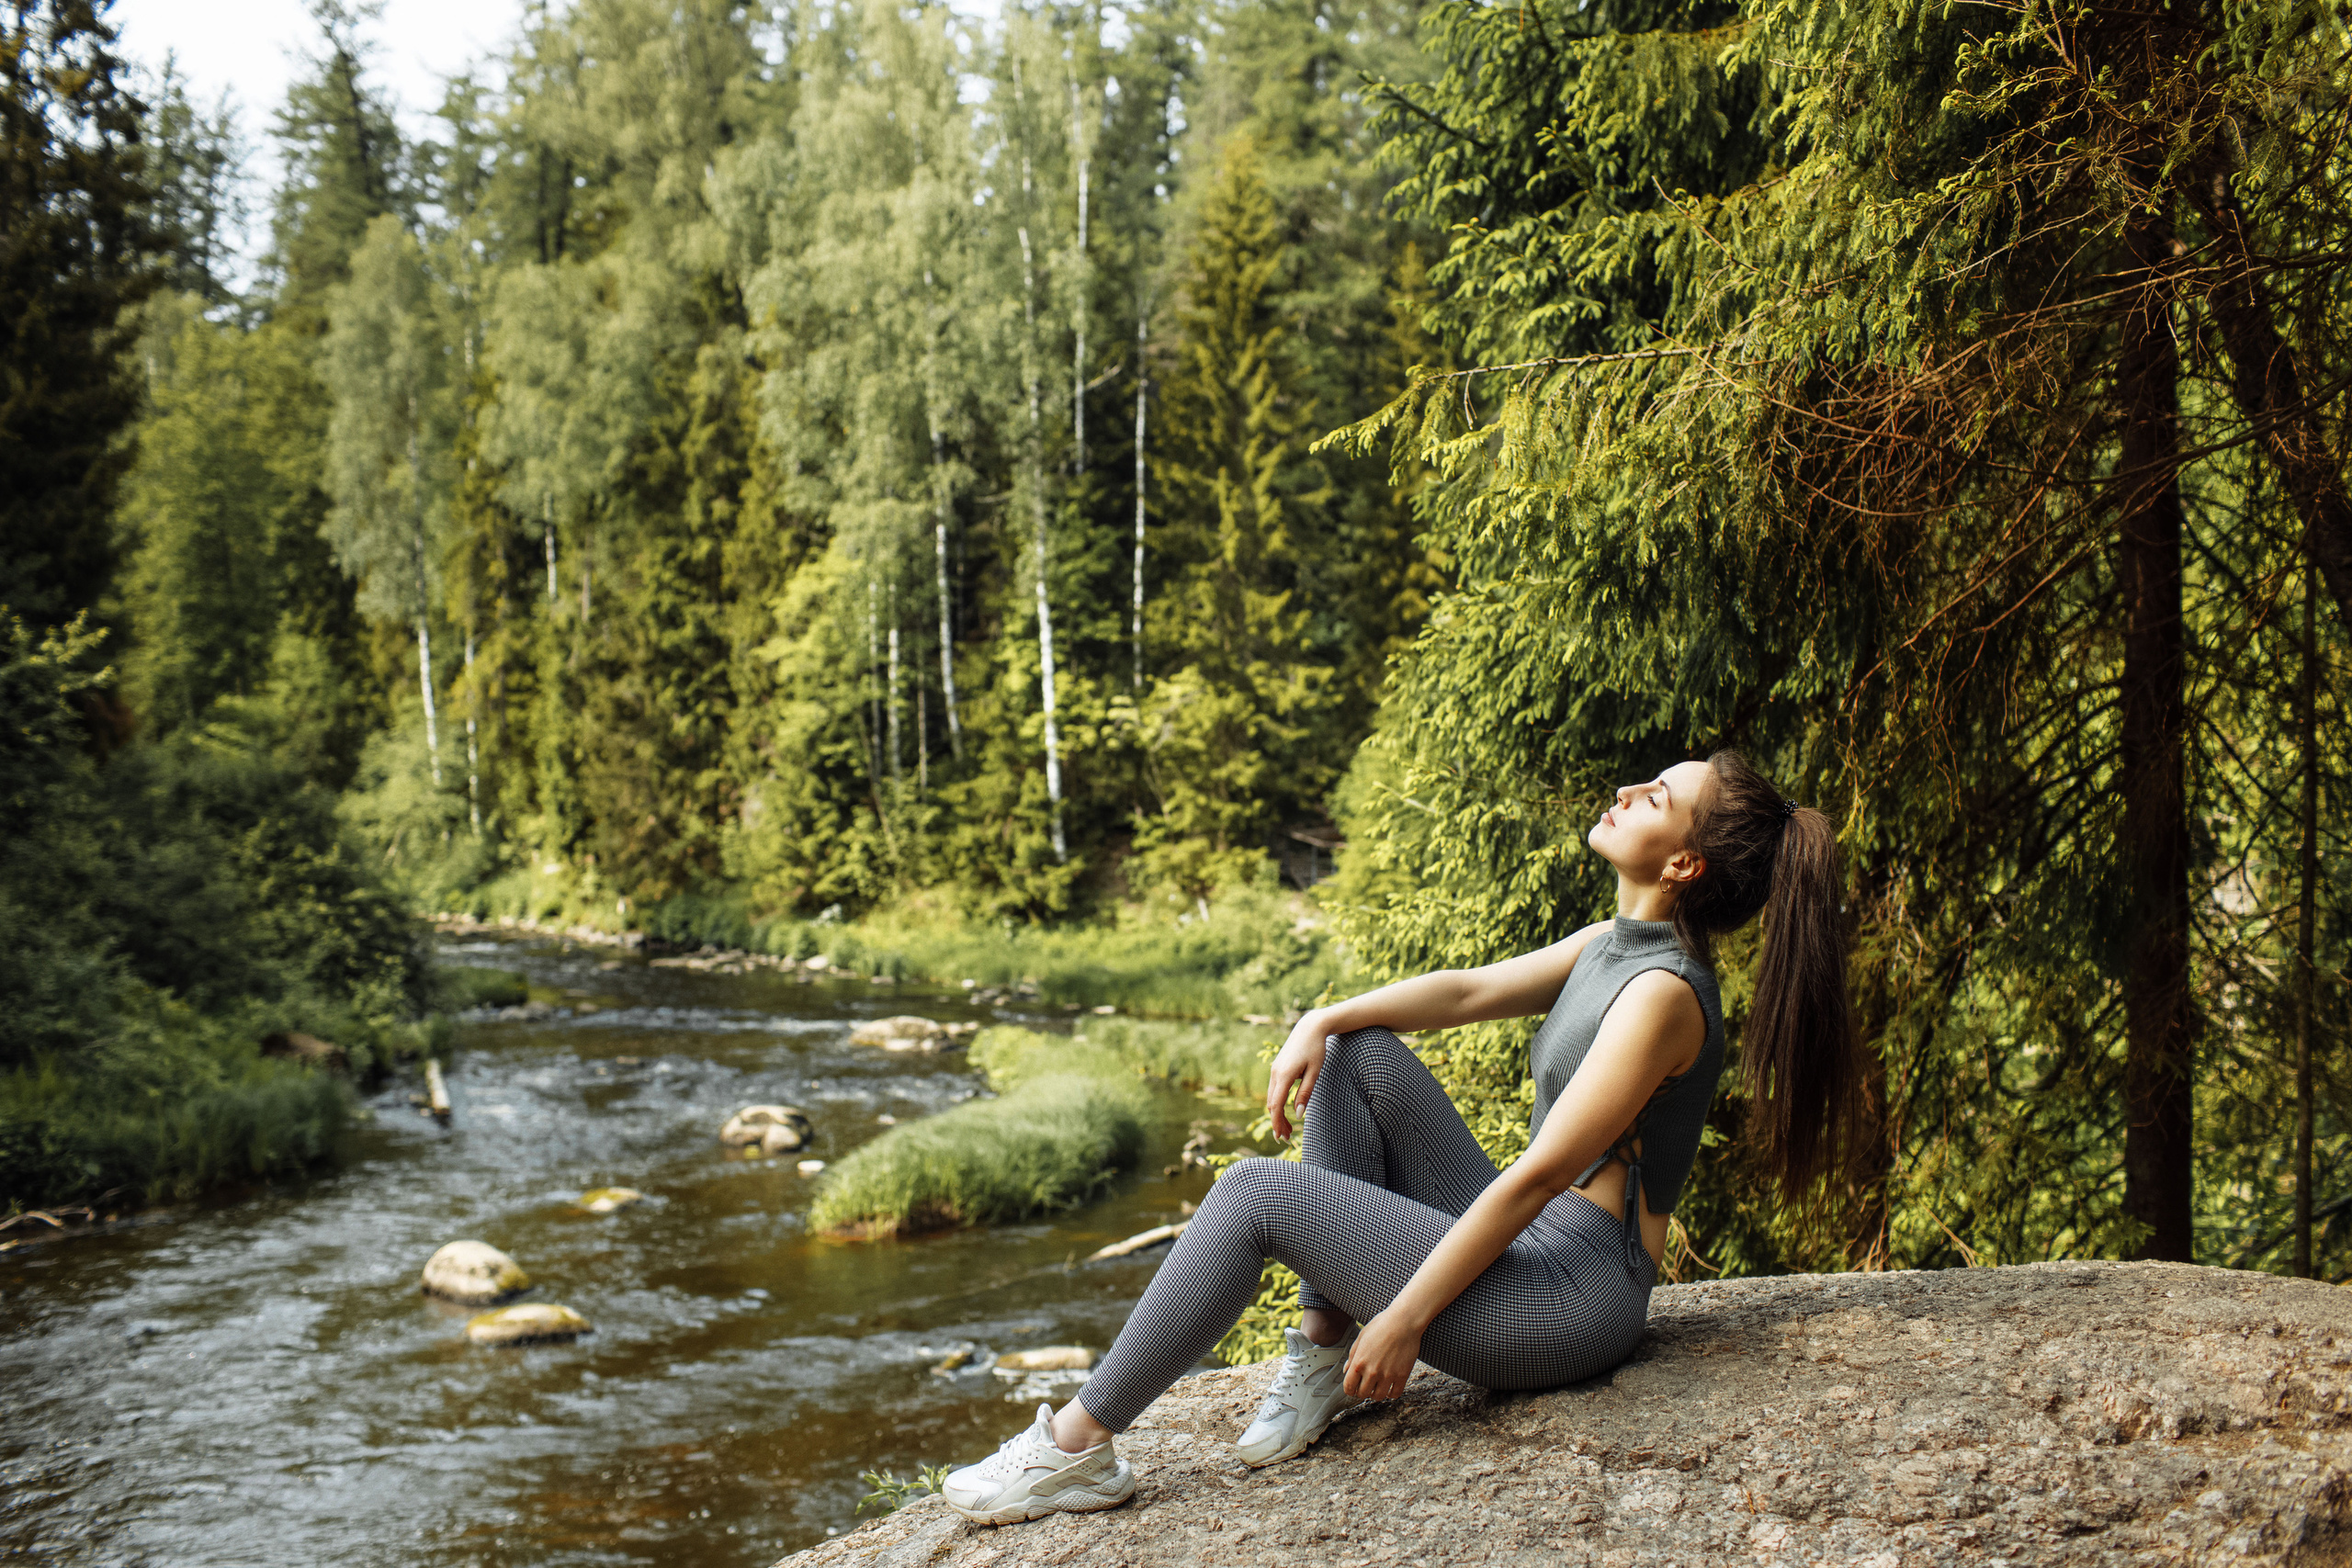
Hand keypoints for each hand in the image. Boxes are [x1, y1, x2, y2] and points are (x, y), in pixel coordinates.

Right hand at [1265, 1011, 1333, 1139]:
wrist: (1310, 1027)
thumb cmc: (1316, 1049)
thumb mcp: (1315, 1072)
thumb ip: (1305, 1093)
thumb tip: (1298, 1115)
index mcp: (1284, 1075)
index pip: (1276, 1105)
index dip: (1277, 1123)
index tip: (1281, 1137)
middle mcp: (1275, 1073)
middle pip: (1272, 1104)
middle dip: (1278, 1122)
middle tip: (1287, 1138)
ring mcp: (1274, 1070)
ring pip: (1271, 1098)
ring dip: (1277, 1114)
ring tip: (1288, 1128)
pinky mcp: (1277, 1068)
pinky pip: (1274, 1090)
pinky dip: (1277, 1103)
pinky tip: (1285, 1111)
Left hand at [1344, 1309, 1420, 1401]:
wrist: (1403, 1321)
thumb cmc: (1381, 1325)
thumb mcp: (1361, 1338)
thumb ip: (1352, 1356)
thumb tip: (1346, 1370)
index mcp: (1359, 1362)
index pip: (1349, 1387)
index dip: (1349, 1390)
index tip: (1352, 1389)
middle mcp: (1372, 1371)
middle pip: (1363, 1394)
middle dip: (1362, 1391)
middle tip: (1366, 1386)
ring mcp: (1388, 1375)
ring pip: (1378, 1396)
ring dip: (1376, 1393)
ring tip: (1378, 1386)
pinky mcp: (1402, 1375)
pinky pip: (1395, 1394)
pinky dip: (1391, 1394)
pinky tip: (1390, 1387)